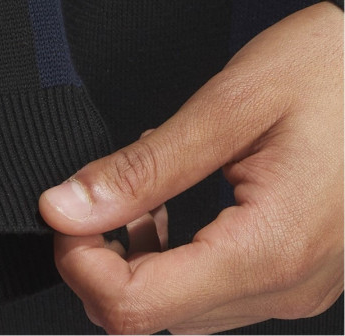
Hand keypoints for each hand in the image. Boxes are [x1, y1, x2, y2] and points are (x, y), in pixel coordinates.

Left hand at [39, 1, 343, 333]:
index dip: (80, 264)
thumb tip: (66, 208)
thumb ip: (143, 169)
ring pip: (180, 309)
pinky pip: (212, 288)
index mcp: (269, 249)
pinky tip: (169, 203)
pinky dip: (171, 254)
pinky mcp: (295, 270)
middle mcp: (287, 285)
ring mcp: (296, 284)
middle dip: (102, 260)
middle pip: (154, 317)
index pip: (137, 307)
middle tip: (93, 192)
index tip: (64, 211)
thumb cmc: (325, 72)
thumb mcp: (227, 108)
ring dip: (136, 257)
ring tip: (139, 188)